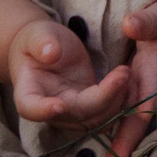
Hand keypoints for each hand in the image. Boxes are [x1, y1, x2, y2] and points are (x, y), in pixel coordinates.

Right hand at [7, 17, 132, 134]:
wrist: (48, 48)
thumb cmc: (38, 40)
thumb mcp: (37, 35)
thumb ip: (42, 43)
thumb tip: (50, 53)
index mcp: (28, 92)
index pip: (30, 108)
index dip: (43, 111)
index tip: (59, 106)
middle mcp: (51, 110)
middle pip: (76, 115)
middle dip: (102, 98)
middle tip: (122, 74)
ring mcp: (72, 113)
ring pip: (96, 121)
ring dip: (116, 103)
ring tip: (125, 73)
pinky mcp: (90, 108)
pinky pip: (108, 115)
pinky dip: (121, 103)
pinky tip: (128, 81)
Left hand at [108, 0, 156, 156]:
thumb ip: (149, 21)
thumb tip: (130, 24)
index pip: (148, 92)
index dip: (140, 109)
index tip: (134, 123)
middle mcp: (151, 84)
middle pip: (139, 116)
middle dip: (128, 140)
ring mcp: (145, 89)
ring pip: (133, 119)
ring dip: (123, 141)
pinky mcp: (138, 90)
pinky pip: (127, 112)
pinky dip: (118, 129)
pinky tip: (106, 145)